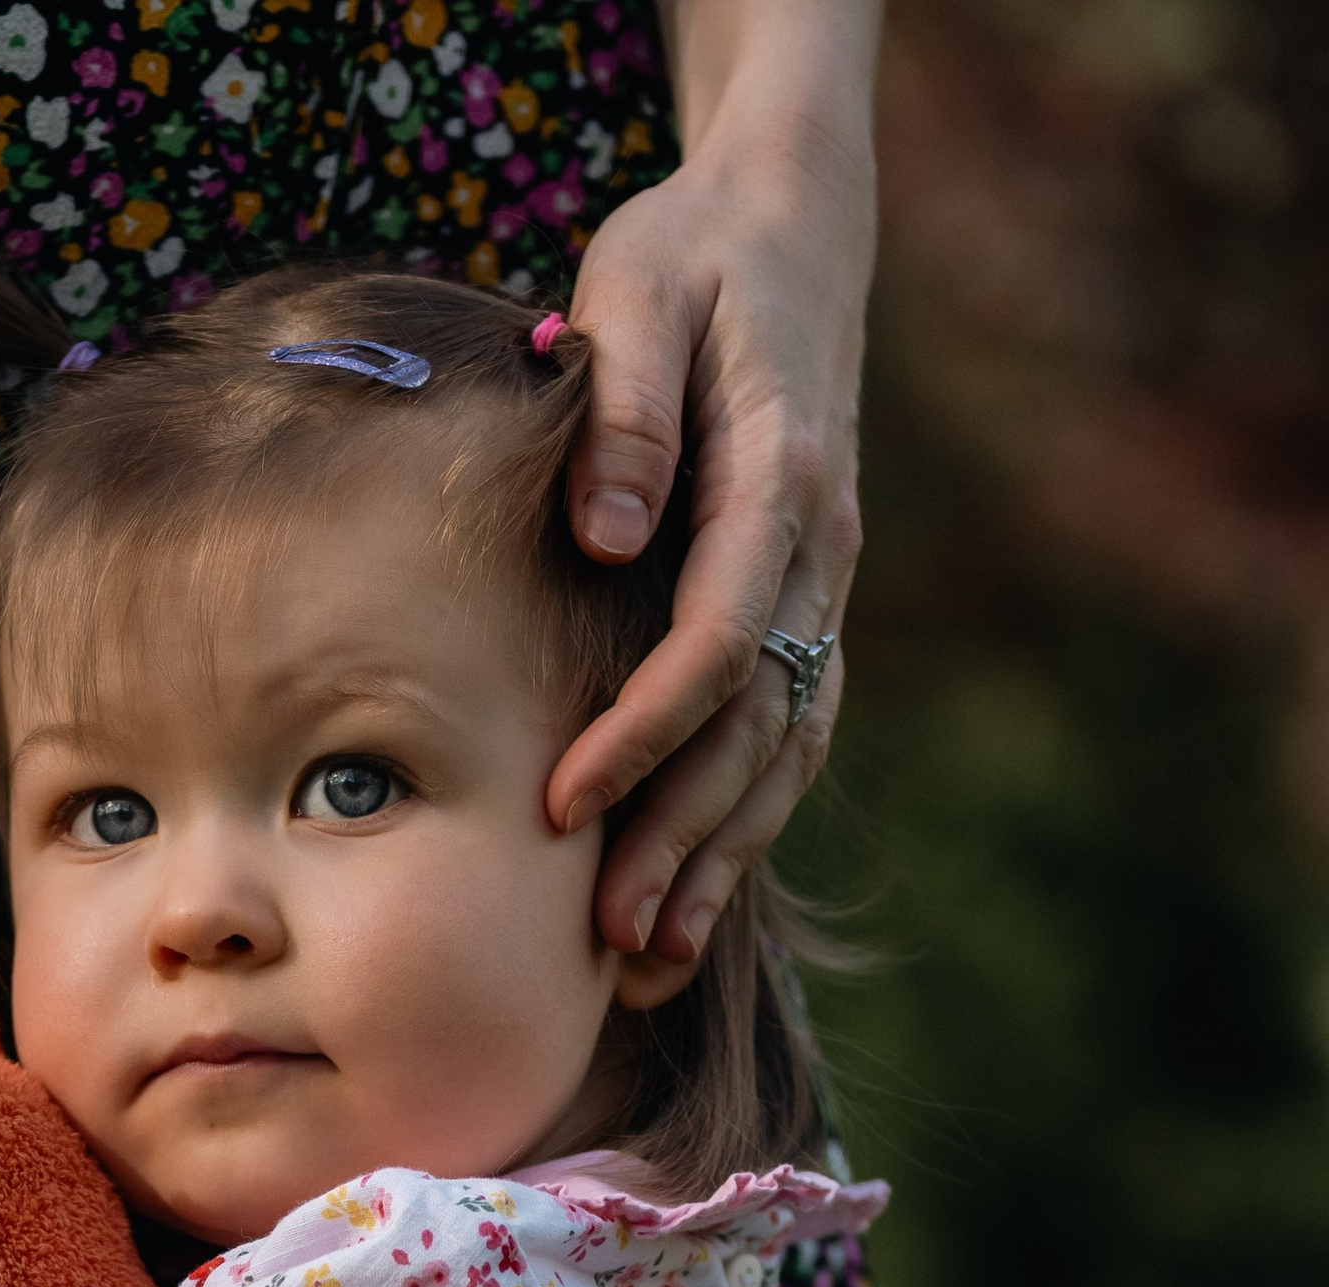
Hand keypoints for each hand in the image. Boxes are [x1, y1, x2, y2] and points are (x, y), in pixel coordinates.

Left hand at [547, 2, 879, 987]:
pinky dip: (744, 828)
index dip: (642, 733)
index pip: (715, 639)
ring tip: (651, 960)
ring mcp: (822, 588)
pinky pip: (787, 737)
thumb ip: (628, 406)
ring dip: (720, 860)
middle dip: (682, 838)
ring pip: (782, 751)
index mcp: (778, 477)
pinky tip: (692, 906)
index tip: (560, 805)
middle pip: (754, 726)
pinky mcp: (804, 609)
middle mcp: (817, 551)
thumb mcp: (640, 290)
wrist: (785, 230)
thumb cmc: (689, 256)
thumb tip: (606, 539)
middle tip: (607, 937)